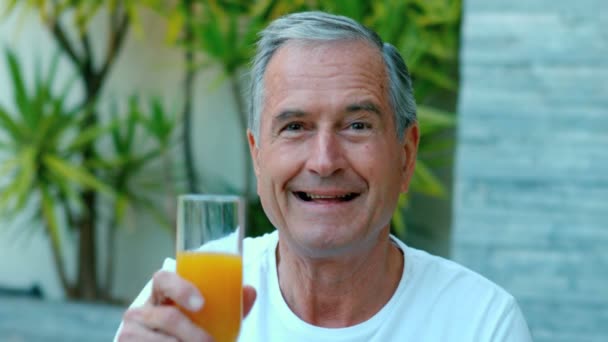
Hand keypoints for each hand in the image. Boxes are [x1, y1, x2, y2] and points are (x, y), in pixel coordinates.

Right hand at [117, 271, 256, 340]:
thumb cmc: (191, 337)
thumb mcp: (210, 322)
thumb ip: (230, 308)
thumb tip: (250, 291)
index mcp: (161, 295)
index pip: (162, 278)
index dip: (181, 287)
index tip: (201, 304)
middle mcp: (141, 311)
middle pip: (167, 317)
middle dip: (193, 334)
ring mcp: (129, 332)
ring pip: (161, 341)